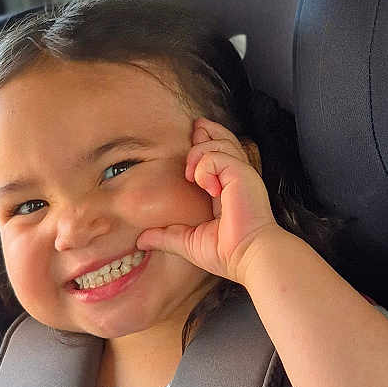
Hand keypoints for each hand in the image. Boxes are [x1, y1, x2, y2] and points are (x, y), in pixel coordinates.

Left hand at [136, 118, 285, 283]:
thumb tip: (140, 240)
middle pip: (224, 139)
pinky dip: (205, 168)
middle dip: (206, 130)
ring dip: (199, 154)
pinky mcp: (242, 174)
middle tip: (195, 128)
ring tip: (193, 177)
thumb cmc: (226, 253)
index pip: (220, 154)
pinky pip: (216, 156)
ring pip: (218, 143)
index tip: (194, 137)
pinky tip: (208, 188)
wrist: (247, 257)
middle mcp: (237, 178)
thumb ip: (165, 235)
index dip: (205, 142)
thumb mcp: (188, 241)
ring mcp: (241, 175)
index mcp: (228, 189)